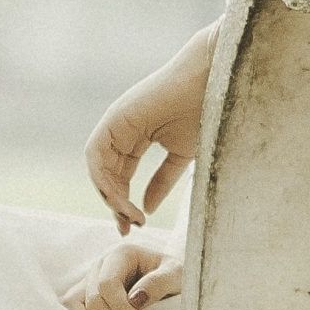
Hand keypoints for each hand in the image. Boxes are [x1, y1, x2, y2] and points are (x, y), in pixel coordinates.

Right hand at [65, 236, 183, 309]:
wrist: (168, 277)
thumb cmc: (173, 274)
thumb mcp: (177, 274)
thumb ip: (159, 283)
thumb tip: (135, 300)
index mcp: (121, 254)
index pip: (107, 284)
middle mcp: (100, 265)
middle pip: (93, 300)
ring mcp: (90, 280)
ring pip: (76, 307)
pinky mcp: (86, 295)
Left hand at [85, 25, 217, 229]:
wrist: (212, 82)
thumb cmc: (203, 112)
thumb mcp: (180, 156)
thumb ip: (162, 181)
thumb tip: (147, 208)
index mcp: (136, 137)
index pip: (121, 176)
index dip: (124, 203)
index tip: (137, 225)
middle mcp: (121, 131)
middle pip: (107, 175)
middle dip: (115, 205)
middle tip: (129, 227)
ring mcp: (116, 124)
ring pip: (99, 168)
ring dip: (111, 196)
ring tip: (130, 216)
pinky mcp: (114, 119)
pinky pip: (96, 155)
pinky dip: (103, 179)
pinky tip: (122, 198)